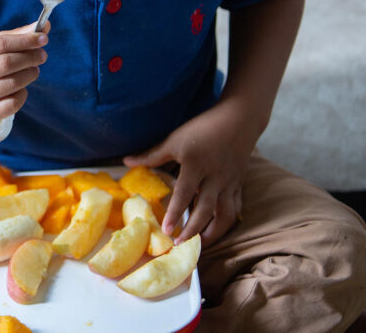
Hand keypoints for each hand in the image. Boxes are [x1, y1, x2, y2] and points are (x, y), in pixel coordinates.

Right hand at [0, 22, 47, 122]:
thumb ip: (18, 35)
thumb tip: (45, 26)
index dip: (24, 40)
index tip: (43, 39)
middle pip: (5, 64)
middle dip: (29, 58)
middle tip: (42, 56)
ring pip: (11, 84)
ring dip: (29, 75)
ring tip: (33, 70)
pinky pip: (12, 104)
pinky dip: (22, 94)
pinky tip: (21, 88)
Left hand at [123, 97, 256, 246]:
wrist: (238, 120)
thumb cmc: (202, 128)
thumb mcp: (175, 140)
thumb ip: (152, 155)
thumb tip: (126, 162)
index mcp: (196, 166)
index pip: (184, 194)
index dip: (176, 213)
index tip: (167, 230)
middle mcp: (214, 178)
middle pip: (206, 210)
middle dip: (193, 230)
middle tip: (180, 244)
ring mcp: (229, 183)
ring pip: (225, 215)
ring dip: (213, 233)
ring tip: (200, 245)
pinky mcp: (239, 185)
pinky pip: (235, 209)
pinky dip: (226, 222)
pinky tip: (217, 230)